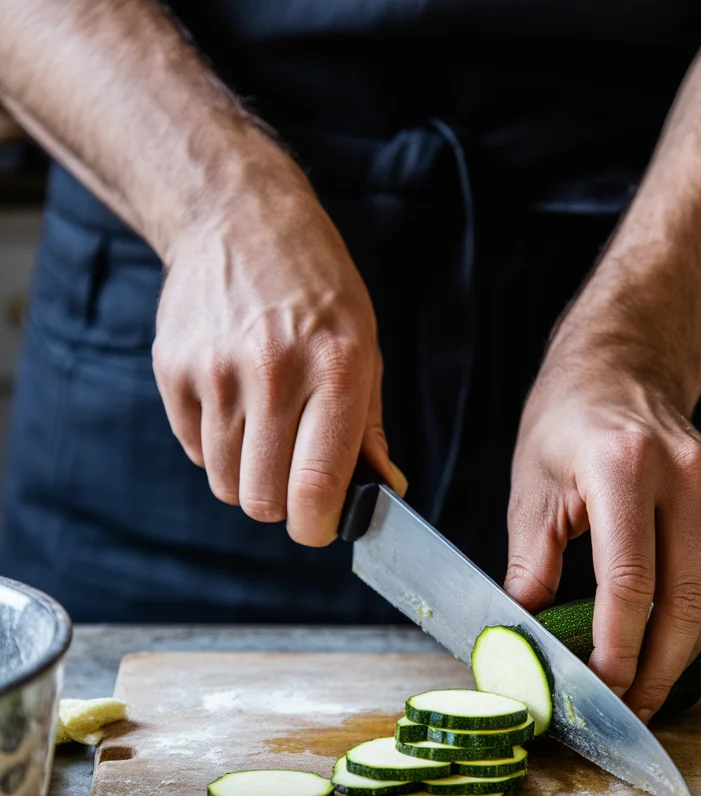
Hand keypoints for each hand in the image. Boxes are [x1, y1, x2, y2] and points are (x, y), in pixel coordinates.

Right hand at [152, 159, 405, 544]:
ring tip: (266, 432)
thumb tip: (383, 492)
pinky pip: (196, 451)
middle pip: (263, 499)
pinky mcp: (173, 370)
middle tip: (294, 481)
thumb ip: (369, 428)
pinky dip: (217, 447)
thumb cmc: (317, 289)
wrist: (238, 217)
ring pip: (226, 483)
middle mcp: (273, 372)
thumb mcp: (365, 345)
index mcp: (336, 369)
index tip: (320, 527)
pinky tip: (235, 404)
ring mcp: (215, 371)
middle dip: (282, 507)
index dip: (317, 526)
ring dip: (249, 476)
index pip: (315, 485)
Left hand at [505, 335, 700, 721]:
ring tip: (647, 689)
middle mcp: (684, 475)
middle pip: (684, 600)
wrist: (621, 372)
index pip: (631, 582)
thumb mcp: (530, 491)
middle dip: (657, 668)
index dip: (619, 648)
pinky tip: (667, 644)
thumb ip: (530, 569)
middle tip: (630, 709)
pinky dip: (696, 620)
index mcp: (623, 468)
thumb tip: (524, 639)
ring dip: (680, 654)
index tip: (601, 689)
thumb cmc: (565, 427)